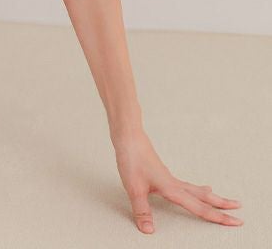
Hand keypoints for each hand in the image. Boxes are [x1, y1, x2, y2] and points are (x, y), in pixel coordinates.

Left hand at [111, 129, 242, 233]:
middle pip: (203, 197)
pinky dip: (195, 190)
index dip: (218, 217)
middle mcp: (174, 183)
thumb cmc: (131, 159)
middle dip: (222, 204)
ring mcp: (170, 178)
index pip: (199, 208)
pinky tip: (193, 189)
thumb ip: (142, 210)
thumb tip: (149, 231)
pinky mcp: (163, 174)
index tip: (236, 221)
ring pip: (196, 190)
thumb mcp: (134, 188)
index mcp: (172, 189)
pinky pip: (185, 185)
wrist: (128, 137)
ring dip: (211, 197)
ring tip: (223, 200)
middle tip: (239, 209)